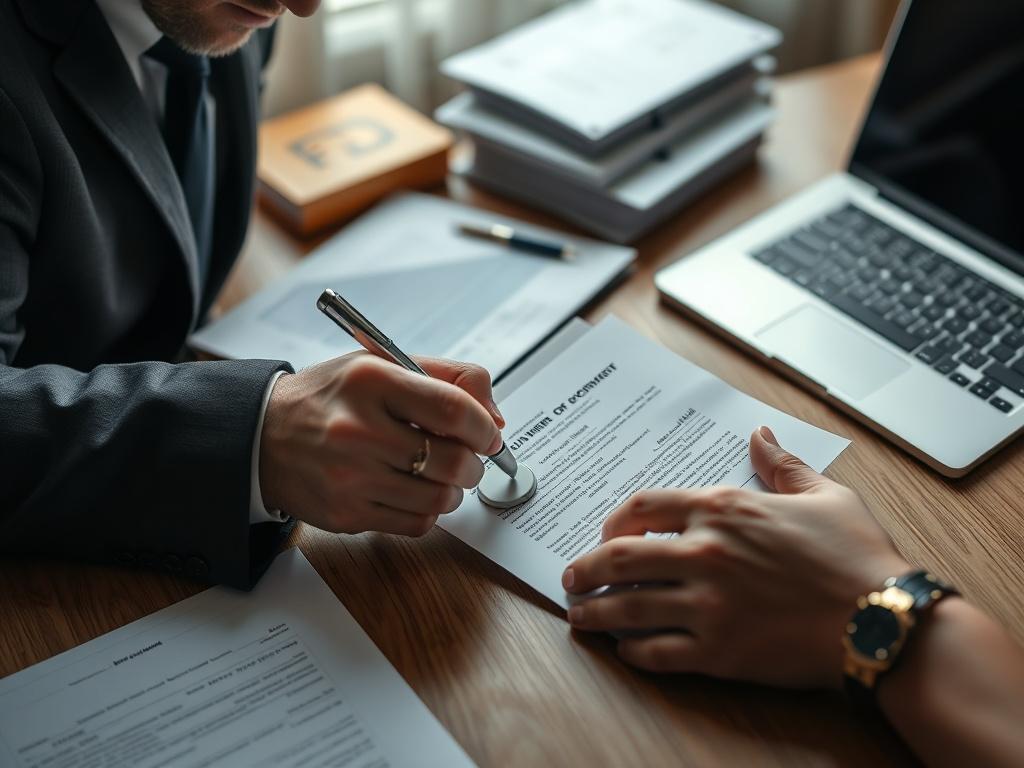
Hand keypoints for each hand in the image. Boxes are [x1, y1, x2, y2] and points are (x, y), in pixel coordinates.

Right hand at [259, 354, 503, 536]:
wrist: (261, 435)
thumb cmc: (331, 397)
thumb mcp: (381, 364)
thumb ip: (446, 379)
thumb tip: (494, 418)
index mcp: (371, 381)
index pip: (453, 409)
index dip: (484, 427)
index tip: (489, 433)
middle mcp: (358, 429)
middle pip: (452, 460)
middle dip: (474, 463)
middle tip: (469, 458)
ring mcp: (350, 477)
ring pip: (439, 498)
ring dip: (454, 490)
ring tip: (441, 475)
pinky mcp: (346, 514)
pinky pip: (415, 524)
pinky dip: (428, 511)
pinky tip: (415, 493)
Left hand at [562, 426, 909, 688]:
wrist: (884, 620)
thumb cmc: (858, 557)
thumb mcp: (823, 495)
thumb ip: (780, 465)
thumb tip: (759, 434)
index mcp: (725, 510)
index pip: (644, 506)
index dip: (614, 519)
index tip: (605, 532)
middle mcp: (706, 553)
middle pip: (619, 556)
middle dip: (585, 568)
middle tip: (571, 578)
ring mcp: (708, 604)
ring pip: (627, 608)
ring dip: (595, 613)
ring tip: (580, 616)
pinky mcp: (718, 652)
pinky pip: (657, 653)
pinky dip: (634, 652)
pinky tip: (626, 650)